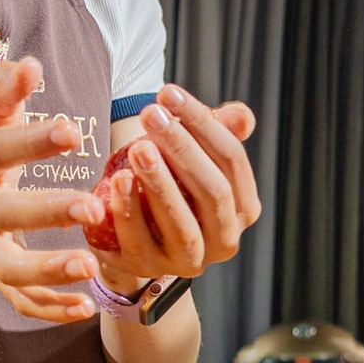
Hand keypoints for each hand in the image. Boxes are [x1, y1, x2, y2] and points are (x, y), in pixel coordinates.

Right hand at [0, 57, 108, 322]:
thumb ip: (3, 89)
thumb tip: (26, 62)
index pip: (0, 149)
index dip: (32, 140)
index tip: (72, 130)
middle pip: (5, 214)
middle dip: (46, 213)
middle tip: (91, 206)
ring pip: (9, 269)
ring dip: (48, 270)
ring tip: (89, 266)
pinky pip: (20, 301)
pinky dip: (51, 309)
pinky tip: (88, 307)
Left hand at [94, 94, 256, 283]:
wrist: (133, 234)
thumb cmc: (171, 183)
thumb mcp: (193, 156)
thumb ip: (217, 134)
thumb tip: (241, 116)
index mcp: (244, 207)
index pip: (232, 160)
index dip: (203, 123)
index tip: (168, 93)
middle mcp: (226, 239)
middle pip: (212, 191)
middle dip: (182, 149)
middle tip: (151, 115)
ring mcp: (190, 260)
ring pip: (182, 224)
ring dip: (161, 184)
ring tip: (139, 148)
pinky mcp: (151, 270)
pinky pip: (140, 242)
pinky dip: (129, 212)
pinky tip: (119, 181)